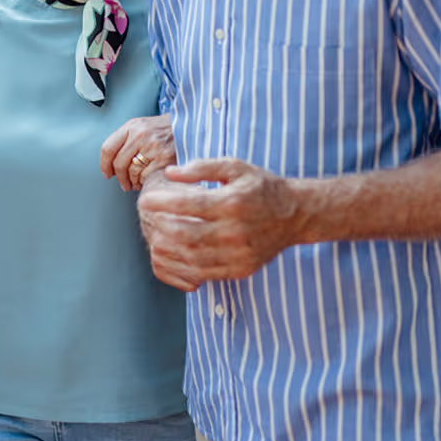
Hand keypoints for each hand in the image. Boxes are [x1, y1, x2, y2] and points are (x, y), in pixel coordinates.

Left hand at [99, 114, 174, 190]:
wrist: (189, 127)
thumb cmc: (164, 129)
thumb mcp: (142, 126)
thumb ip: (126, 140)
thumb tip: (111, 164)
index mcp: (132, 126)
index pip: (108, 148)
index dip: (104, 164)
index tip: (107, 173)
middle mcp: (140, 134)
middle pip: (119, 163)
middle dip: (120, 178)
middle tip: (123, 184)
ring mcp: (153, 146)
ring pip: (132, 172)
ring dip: (132, 181)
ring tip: (136, 182)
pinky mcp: (164, 158)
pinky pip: (146, 176)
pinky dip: (144, 182)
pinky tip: (147, 181)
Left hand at [135, 158, 303, 291]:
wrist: (295, 214)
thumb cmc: (261, 187)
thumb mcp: (235, 167)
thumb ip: (202, 167)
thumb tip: (170, 172)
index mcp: (233, 203)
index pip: (188, 205)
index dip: (161, 203)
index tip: (144, 200)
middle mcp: (236, 231)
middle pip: (186, 234)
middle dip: (159, 227)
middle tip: (146, 220)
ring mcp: (239, 254)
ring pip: (191, 257)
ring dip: (166, 249)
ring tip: (153, 237)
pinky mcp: (241, 269)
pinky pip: (204, 273)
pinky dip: (182, 267)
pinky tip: (171, 255)